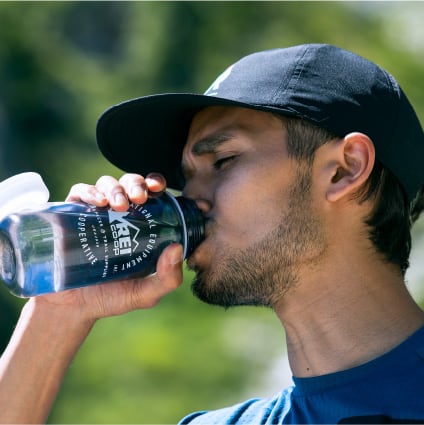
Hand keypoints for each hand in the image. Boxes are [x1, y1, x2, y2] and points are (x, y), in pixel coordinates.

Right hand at [39, 173, 183, 321]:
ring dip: (116, 187)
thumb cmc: (113, 297)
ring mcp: (96, 213)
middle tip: (140, 198)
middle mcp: (120, 215)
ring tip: (119, 205)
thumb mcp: (146, 293)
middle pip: (132, 184)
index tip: (162, 189)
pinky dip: (90, 191)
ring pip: (108, 183)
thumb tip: (177, 247)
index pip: (154, 196)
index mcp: (143, 226)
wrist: (72, 308)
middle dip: (138, 184)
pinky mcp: (72, 214)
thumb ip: (167, 279)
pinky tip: (99, 203)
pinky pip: (80, 191)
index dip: (158, 184)